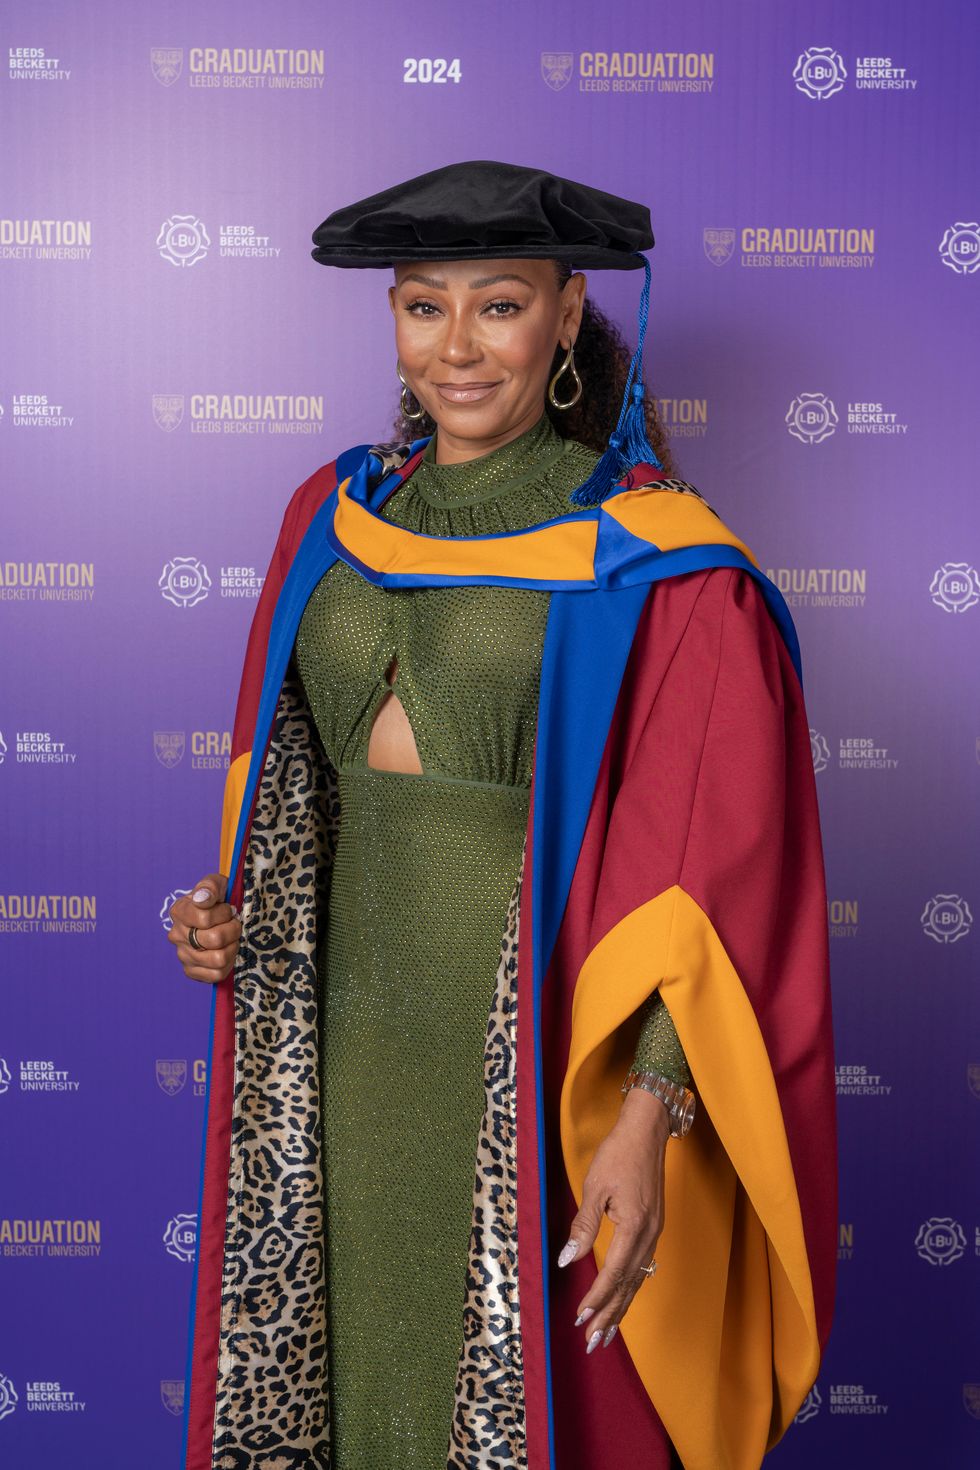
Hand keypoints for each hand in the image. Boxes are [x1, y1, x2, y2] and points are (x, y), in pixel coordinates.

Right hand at [167, 872, 240, 983]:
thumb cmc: (216, 899)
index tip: (228, 909)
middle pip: (214, 939)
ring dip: (232, 947)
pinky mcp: (191, 971)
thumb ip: (209, 886)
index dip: (224, 913)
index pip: (204, 918)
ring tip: (231, 938)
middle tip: (233, 924)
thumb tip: (202, 899)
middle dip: (232, 929)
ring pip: (218, 959)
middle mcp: (177, 935)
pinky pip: (216, 975)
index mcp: (179, 911)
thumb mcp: (215, 884)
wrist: (216, 916)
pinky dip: (228, 963)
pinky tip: (226, 951)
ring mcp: (183, 955)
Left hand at [557, 1085, 668, 1352]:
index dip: (598, 1298)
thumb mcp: (595, 1187)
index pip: (613, 1272)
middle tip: (593, 1342)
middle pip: (628, 1284)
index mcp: (635, 1226)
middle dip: (610, 1315)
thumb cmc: (618, 1154)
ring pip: (637, 1279)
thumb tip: (568, 1259)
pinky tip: (623, 1299)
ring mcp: (654, 1232)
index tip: (582, 1319)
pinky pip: (642, 1266)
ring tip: (607, 1333)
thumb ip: (584, 1226)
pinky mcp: (654, 1227)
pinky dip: (630, 1288)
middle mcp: (649, 1235)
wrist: (647, 1131)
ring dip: (621, 1307)